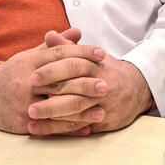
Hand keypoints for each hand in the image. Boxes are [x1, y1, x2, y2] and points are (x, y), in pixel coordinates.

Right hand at [0, 28, 104, 133]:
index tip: (101, 53)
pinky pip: (49, 126)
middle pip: (60, 81)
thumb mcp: (31, 56)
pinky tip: (86, 128)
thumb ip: (55, 45)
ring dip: (81, 111)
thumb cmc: (15, 73)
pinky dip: (69, 128)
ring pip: (57, 107)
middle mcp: (26, 81)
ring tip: (102, 111)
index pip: (58, 54)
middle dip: (85, 84)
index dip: (81, 52)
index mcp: (30, 62)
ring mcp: (23, 102)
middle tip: (106, 85)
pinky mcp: (22, 121)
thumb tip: (77, 32)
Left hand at [27, 35, 152, 134]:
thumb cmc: (106, 70)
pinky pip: (80, 126)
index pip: (73, 65)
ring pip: (76, 110)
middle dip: (50, 94)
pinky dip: (60, 128)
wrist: (137, 88)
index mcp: (95, 65)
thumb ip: (68, 47)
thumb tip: (49, 35)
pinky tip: (42, 129)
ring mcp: (103, 104)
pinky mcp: (104, 121)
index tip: (33, 76)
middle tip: (28, 101)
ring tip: (30, 116)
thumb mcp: (90, 56)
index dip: (52, 71)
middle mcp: (100, 84)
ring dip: (52, 115)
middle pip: (74, 89)